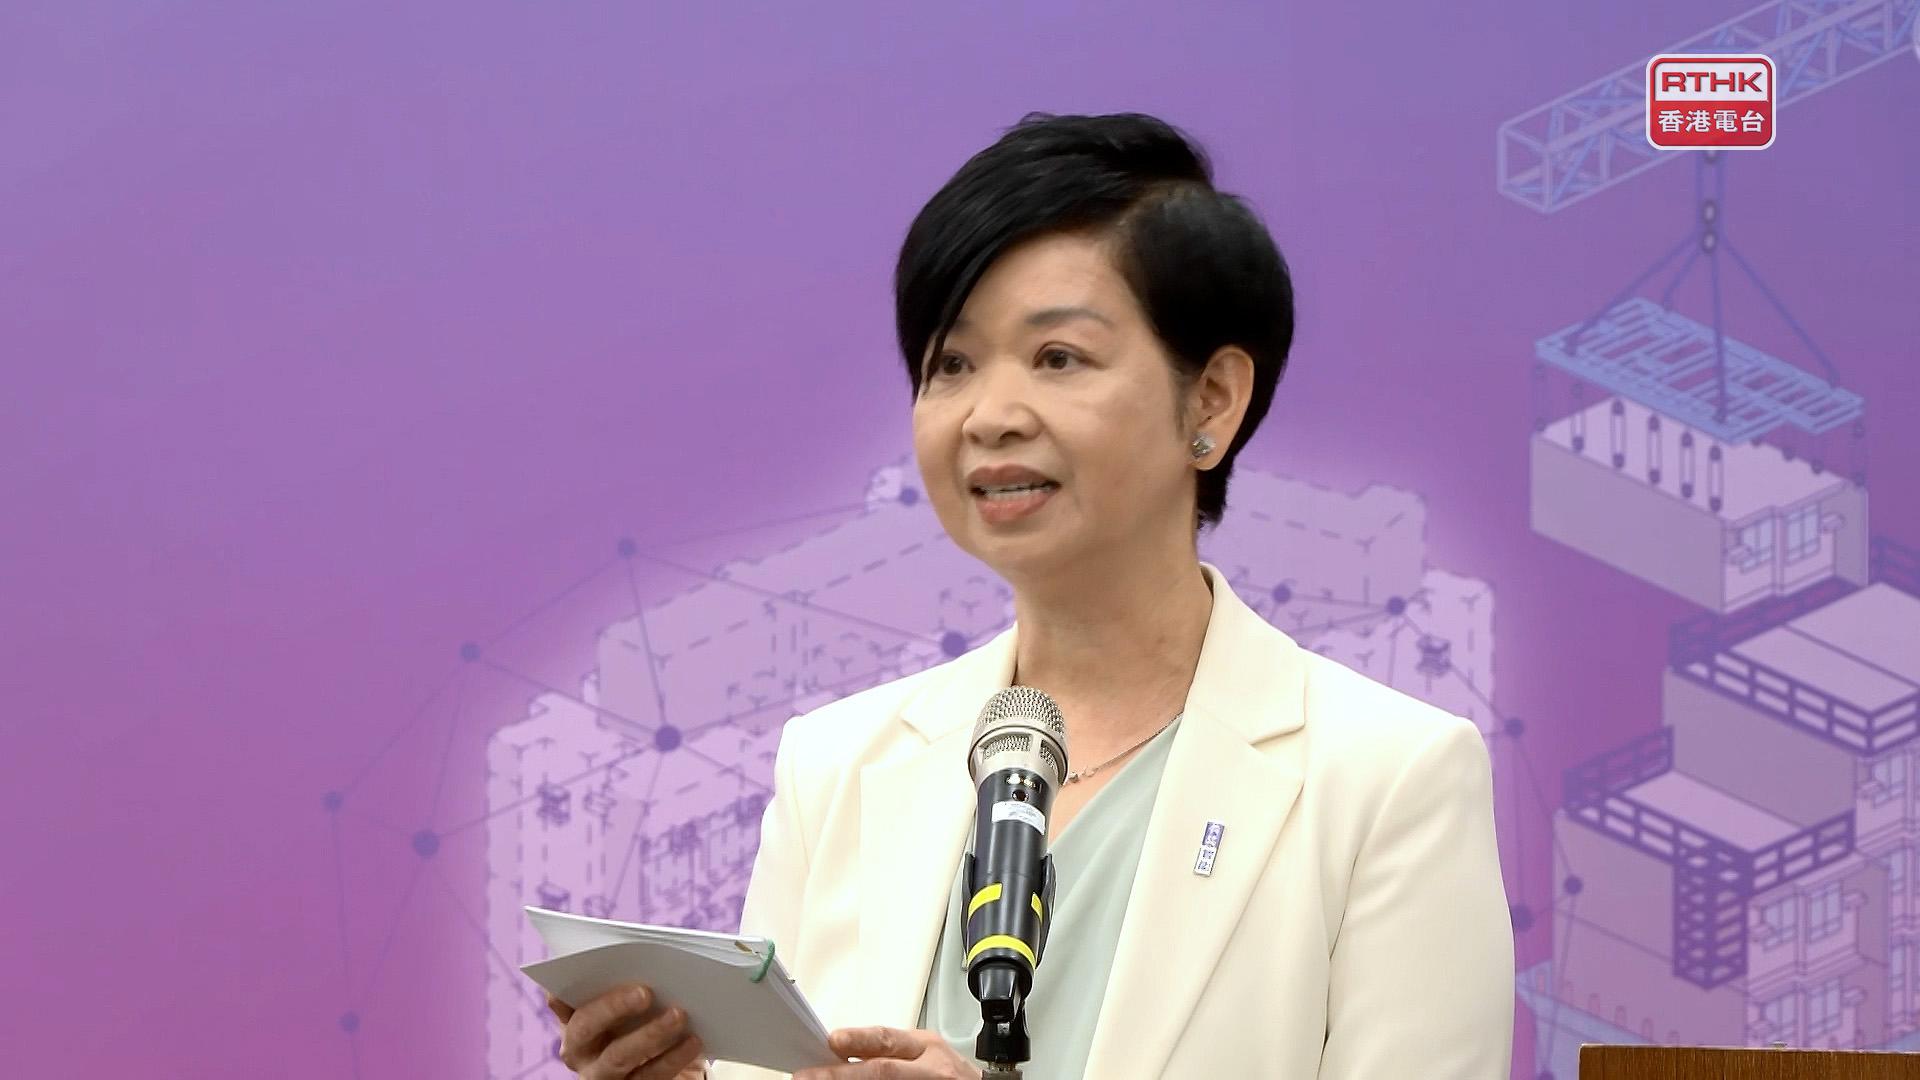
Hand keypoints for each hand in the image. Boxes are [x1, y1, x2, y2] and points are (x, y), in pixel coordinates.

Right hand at [547, 983, 706, 1078]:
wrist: (673, 1068)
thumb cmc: (650, 1022)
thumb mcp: (638, 1004)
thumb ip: (633, 984)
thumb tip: (654, 961)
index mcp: (576, 1020)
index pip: (561, 1000)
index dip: (564, 987)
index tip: (584, 968)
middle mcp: (581, 1051)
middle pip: (585, 1028)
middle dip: (613, 1007)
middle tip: (645, 992)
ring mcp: (602, 1075)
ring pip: (618, 1057)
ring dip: (650, 1034)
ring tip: (679, 1015)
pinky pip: (649, 1076)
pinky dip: (673, 1058)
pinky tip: (693, 1041)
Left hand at [792, 1027, 980, 1078]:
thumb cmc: (951, 1076)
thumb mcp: (927, 1053)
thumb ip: (890, 1051)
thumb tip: (841, 1052)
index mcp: (926, 1047)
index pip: (887, 1038)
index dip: (858, 1039)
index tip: (831, 1041)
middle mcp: (930, 1069)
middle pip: (883, 1070)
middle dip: (842, 1075)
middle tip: (810, 1076)